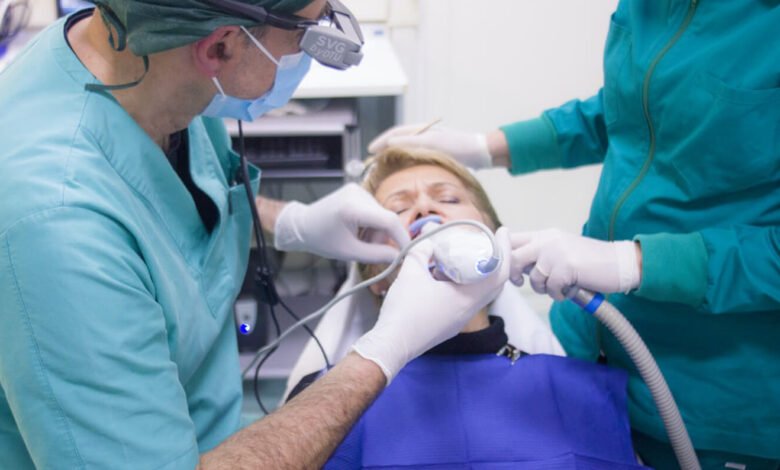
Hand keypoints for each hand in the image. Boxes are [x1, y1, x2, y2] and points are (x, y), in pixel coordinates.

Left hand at [274, 183, 409, 262]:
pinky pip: (375, 211)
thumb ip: (377, 255)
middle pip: (386, 220)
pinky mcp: (358, 191)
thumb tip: (399, 258)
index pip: (389, 220)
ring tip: (359, 241)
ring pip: (381, 216)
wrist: (303, 224)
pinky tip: (357, 231)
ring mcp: (358, 190)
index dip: (402, 238)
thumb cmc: (322, 240)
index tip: (407, 253)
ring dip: (376, 232)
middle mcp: (358, 193)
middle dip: (383, 238)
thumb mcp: (349, 252)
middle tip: (370, 252)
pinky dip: (371, 225)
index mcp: (353, 207)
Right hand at [353, 227, 510, 382]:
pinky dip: (461, 284)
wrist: (391, 345)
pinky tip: (443, 274)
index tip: (502, 231)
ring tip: (463, 255)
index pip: (499, 273)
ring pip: (477, 292)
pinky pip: (463, 300)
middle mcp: (468, 311)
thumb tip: (430, 239)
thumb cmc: (403, 310)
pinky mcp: (448, 325)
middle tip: (488, 242)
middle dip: (493, 260)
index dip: (504, 250)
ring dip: (475, 273)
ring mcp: (459, 320)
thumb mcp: (411, 272)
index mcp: (467, 299)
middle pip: (493, 283)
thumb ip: (422, 250)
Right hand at [368, 123, 491, 169]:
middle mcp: (425, 136)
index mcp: (422, 130)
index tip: (370, 150)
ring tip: (384, 167)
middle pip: (399, 141)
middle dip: (385, 149)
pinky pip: (416, 158)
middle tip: (373, 160)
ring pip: (407, 150)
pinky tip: (404, 173)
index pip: (396, 133)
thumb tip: (390, 143)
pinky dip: (406, 164)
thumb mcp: (433, 143)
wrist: (481, 153)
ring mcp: (431, 146)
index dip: (382, 141)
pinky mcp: (438, 156)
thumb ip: (411, 142)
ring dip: (394, 157)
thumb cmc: (459, 146)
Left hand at [509, 229, 640, 300]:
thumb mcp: (561, 251)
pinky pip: (551, 288)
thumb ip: (540, 255)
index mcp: (544, 235)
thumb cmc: (590, 262)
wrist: (619, 263)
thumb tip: (516, 268)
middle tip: (522, 282)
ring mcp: (556, 252)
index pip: (512, 239)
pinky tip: (572, 290)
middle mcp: (547, 240)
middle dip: (514, 274)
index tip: (514, 272)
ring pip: (534, 277)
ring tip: (562, 286)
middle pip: (513, 257)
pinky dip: (560, 295)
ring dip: (545, 289)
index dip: (505, 256)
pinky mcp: (565, 266)